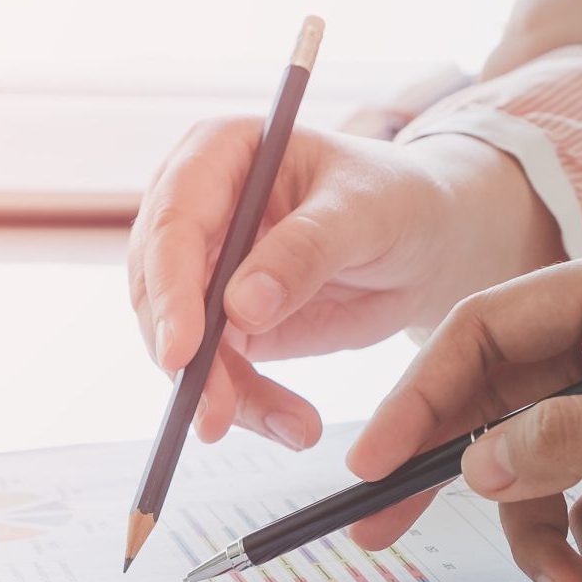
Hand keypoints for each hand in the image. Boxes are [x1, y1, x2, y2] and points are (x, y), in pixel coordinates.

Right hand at [126, 122, 560, 448]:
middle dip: (188, 361)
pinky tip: (293, 427)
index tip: (182, 353)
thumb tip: (239, 307)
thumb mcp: (364, 213)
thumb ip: (304, 251)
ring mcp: (201, 270)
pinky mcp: (220, 324)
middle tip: (217, 415)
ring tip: (293, 428)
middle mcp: (194, 209)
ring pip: (180, 344)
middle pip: (159, 291)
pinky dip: (247, 405)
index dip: (170, 290)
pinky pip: (215, 373)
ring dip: (222, 395)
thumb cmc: (396, 200)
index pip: (172, 222)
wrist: (422, 242)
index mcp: (216, 153)